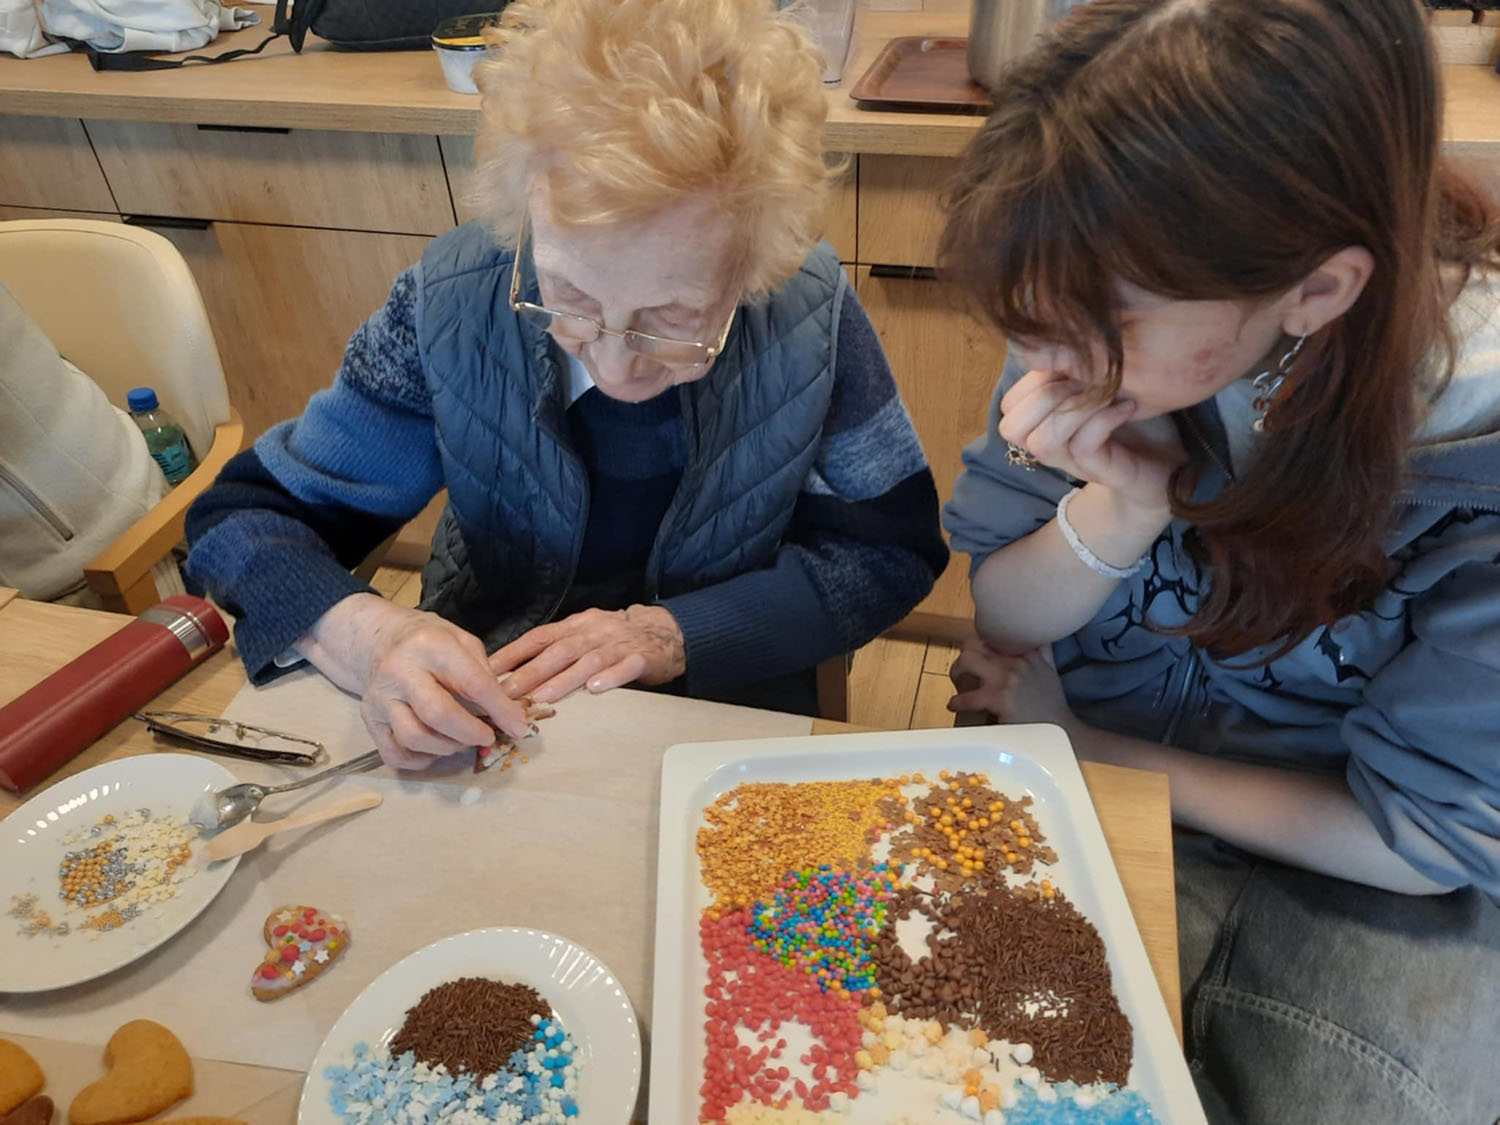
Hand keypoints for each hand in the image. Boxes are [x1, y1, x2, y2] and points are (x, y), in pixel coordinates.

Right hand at [298, 594, 531, 770]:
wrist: (381, 639)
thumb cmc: (431, 641)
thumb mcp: (463, 642)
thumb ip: (484, 674)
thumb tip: (508, 714)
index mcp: (430, 645)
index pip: (472, 683)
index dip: (500, 710)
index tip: (519, 727)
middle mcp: (399, 670)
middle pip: (437, 714)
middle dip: (470, 733)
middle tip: (487, 737)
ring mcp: (379, 697)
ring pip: (414, 738)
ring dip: (447, 747)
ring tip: (462, 740)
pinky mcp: (369, 719)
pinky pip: (394, 754)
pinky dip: (420, 760)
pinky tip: (436, 749)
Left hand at [488, 604, 686, 703]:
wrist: (662, 631)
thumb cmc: (614, 637)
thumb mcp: (581, 634)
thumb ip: (553, 649)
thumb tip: (512, 671)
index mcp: (574, 626)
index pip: (538, 638)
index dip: (513, 653)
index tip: (489, 671)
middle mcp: (592, 632)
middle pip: (558, 651)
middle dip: (530, 672)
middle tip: (507, 694)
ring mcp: (617, 644)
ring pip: (588, 661)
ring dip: (563, 680)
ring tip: (542, 698)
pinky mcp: (642, 658)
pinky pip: (625, 667)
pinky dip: (609, 677)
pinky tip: (594, 690)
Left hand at [947, 638, 1077, 732]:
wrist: (1059, 729)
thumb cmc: (1051, 703)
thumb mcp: (1050, 670)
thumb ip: (1042, 651)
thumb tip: (1040, 636)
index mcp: (1027, 652)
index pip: (995, 635)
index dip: (981, 644)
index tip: (977, 654)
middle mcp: (1017, 661)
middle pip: (976, 643)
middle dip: (964, 656)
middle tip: (962, 669)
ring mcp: (1008, 679)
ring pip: (967, 660)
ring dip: (956, 672)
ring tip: (956, 682)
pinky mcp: (1000, 699)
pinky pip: (967, 697)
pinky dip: (957, 701)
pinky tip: (955, 705)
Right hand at [998, 370, 1185, 513]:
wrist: (1172, 462)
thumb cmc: (1138, 415)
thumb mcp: (1104, 378)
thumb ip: (1077, 360)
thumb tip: (1055, 326)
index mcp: (1046, 422)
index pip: (1009, 405)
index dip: (1032, 380)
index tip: (1070, 365)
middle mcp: (1054, 445)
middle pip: (1010, 428)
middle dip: (1043, 395)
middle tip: (1082, 380)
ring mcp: (1075, 462)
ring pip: (1041, 442)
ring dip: (1071, 409)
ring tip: (1104, 392)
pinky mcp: (1101, 472)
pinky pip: (1083, 446)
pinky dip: (1104, 419)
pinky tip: (1129, 407)